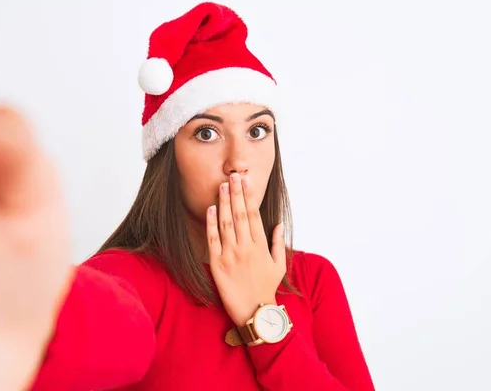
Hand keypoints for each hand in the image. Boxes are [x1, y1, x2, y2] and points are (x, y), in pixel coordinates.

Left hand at [207, 172, 285, 325]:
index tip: (245, 181)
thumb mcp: (279, 266)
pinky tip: (211, 209)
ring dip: (223, 203)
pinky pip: (213, 240)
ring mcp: (231, 255)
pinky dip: (211, 223)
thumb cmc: (267, 289)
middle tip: (232, 176)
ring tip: (221, 186)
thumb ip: (278, 243)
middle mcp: (246, 248)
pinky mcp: (217, 265)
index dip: (248, 196)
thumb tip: (278, 224)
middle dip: (235, 193)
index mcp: (261, 246)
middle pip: (239, 214)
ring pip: (226, 223)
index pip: (253, 215)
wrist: (255, 313)